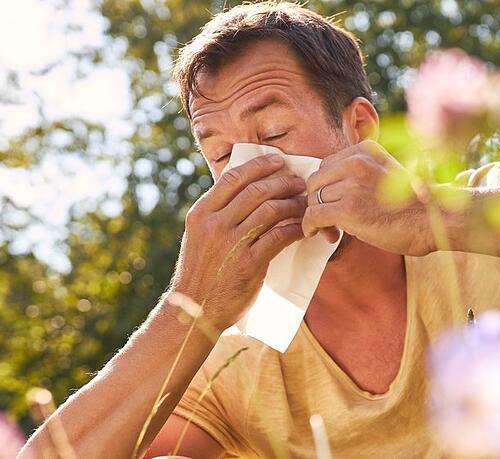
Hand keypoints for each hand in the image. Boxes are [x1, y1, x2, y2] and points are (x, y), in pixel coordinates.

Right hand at [168, 154, 306, 330]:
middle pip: (256, 190)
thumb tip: (248, 190)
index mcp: (201, 213)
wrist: (195, 311)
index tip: (278, 160)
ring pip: (270, 210)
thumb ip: (219, 213)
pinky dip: (295, 228)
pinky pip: (279, 236)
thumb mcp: (200, 236)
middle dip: (283, 182)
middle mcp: (214, 224)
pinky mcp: (249, 263)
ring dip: (293, 203)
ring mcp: (231, 243)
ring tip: (305, 203)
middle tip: (299, 183)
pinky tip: (304, 228)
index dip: (259, 165)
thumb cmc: (202, 272)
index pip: (233, 177)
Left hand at [303, 140, 432, 255]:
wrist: (432, 222)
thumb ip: (358, 174)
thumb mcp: (385, 173)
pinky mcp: (348, 209)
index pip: (326, 166)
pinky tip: (316, 234)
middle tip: (329, 222)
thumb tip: (327, 189)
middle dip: (318, 202)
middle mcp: (355, 162)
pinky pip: (313, 215)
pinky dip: (310, 226)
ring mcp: (351, 185)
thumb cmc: (411, 205)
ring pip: (313, 199)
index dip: (325, 188)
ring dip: (317, 218)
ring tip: (331, 231)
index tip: (333, 205)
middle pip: (315, 181)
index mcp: (364, 150)